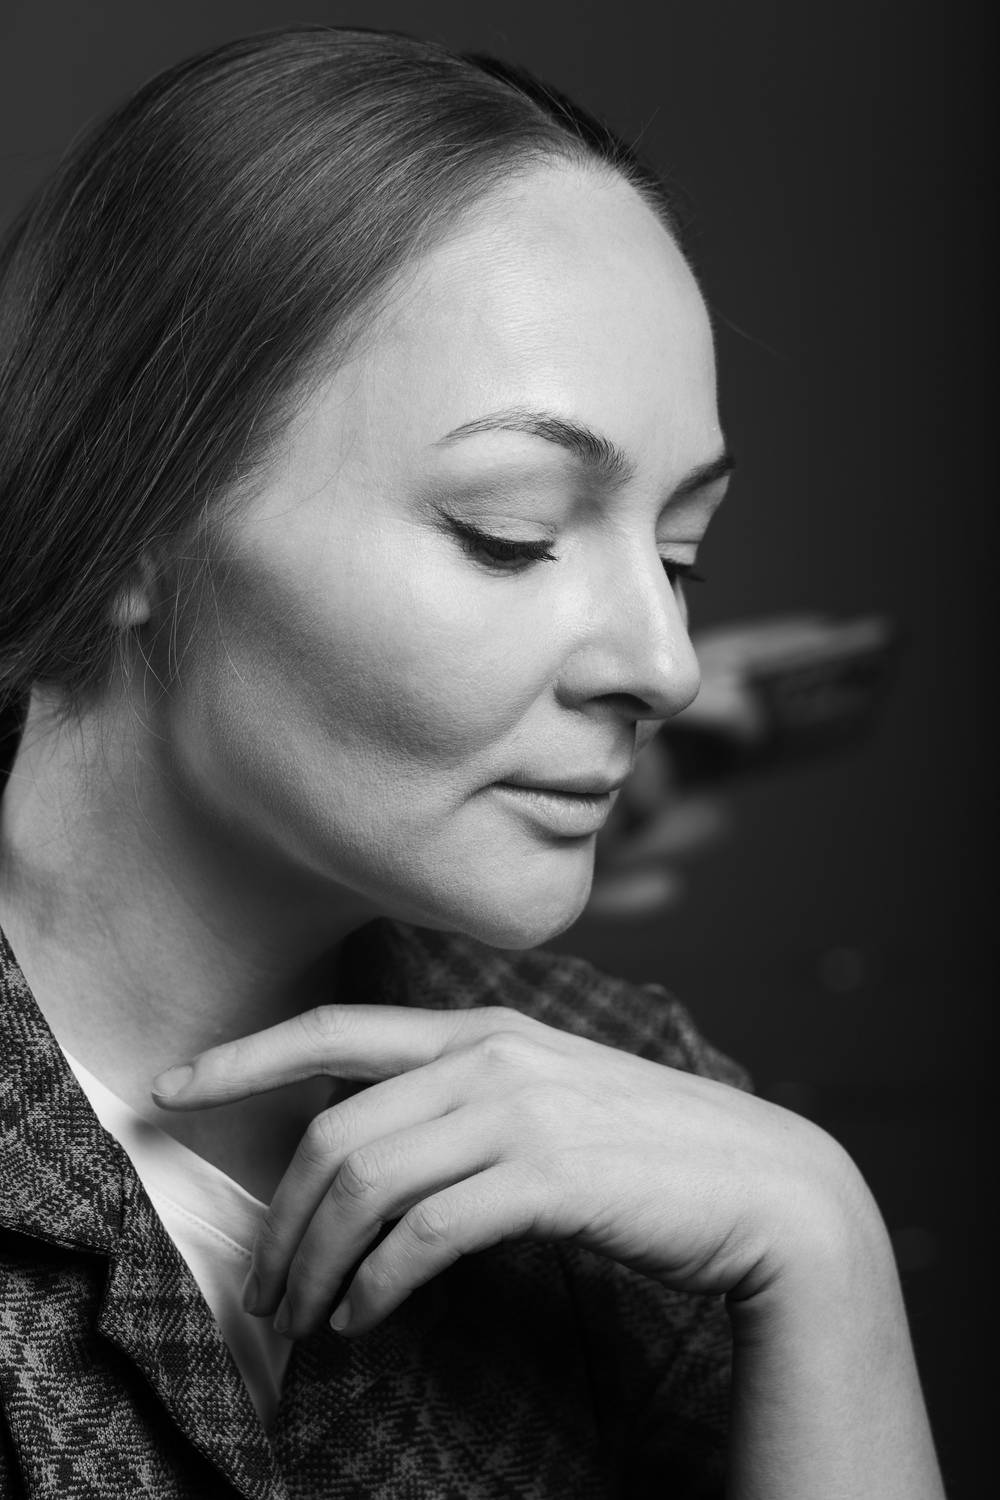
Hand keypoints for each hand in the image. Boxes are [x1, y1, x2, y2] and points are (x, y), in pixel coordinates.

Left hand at [152, 1003, 871, 1341]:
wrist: (765, 1186)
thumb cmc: (647, 1153)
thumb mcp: (548, 1099)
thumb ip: (465, 1104)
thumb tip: (368, 1158)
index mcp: (484, 1029)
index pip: (335, 1030)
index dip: (243, 1057)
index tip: (173, 1090)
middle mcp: (491, 1056)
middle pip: (334, 1133)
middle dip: (279, 1219)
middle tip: (263, 1289)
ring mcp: (519, 1110)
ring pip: (366, 1186)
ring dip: (317, 1264)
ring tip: (307, 1319)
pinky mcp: (547, 1175)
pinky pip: (423, 1235)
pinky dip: (378, 1286)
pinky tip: (368, 1318)